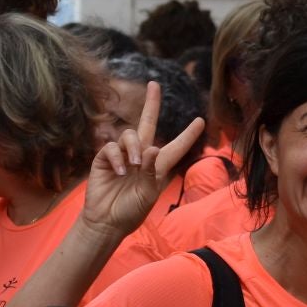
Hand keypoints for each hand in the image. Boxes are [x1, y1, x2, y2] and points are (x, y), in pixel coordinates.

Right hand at [86, 83, 204, 237]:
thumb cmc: (131, 211)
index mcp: (158, 166)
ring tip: (133, 166)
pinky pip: (112, 147)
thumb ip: (151, 172)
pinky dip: (118, 157)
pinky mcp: (105, 159)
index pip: (176, 146)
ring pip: (130, 135)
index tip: (201, 121)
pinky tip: (120, 171)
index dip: (188, 134)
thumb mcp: (148, 194)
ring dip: (134, 147)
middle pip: (147, 123)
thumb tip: (152, 148)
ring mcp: (122, 156)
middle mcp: (141, 156)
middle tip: (154, 84)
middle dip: (151, 104)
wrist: (107, 222)